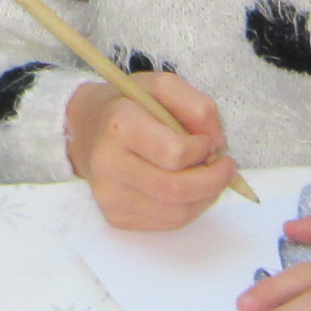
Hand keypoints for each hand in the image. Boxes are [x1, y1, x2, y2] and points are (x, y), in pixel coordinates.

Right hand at [65, 75, 232, 231]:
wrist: (85, 128)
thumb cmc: (128, 105)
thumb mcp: (162, 86)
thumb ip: (197, 105)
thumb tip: (217, 144)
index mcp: (120, 126)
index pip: (175, 154)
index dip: (202, 150)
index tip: (209, 142)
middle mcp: (109, 165)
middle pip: (177, 190)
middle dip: (214, 181)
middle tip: (225, 167)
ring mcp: (109, 196)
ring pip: (176, 214)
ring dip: (205, 198)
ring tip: (208, 178)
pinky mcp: (115, 217)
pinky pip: (166, 224)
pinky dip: (188, 210)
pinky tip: (187, 191)